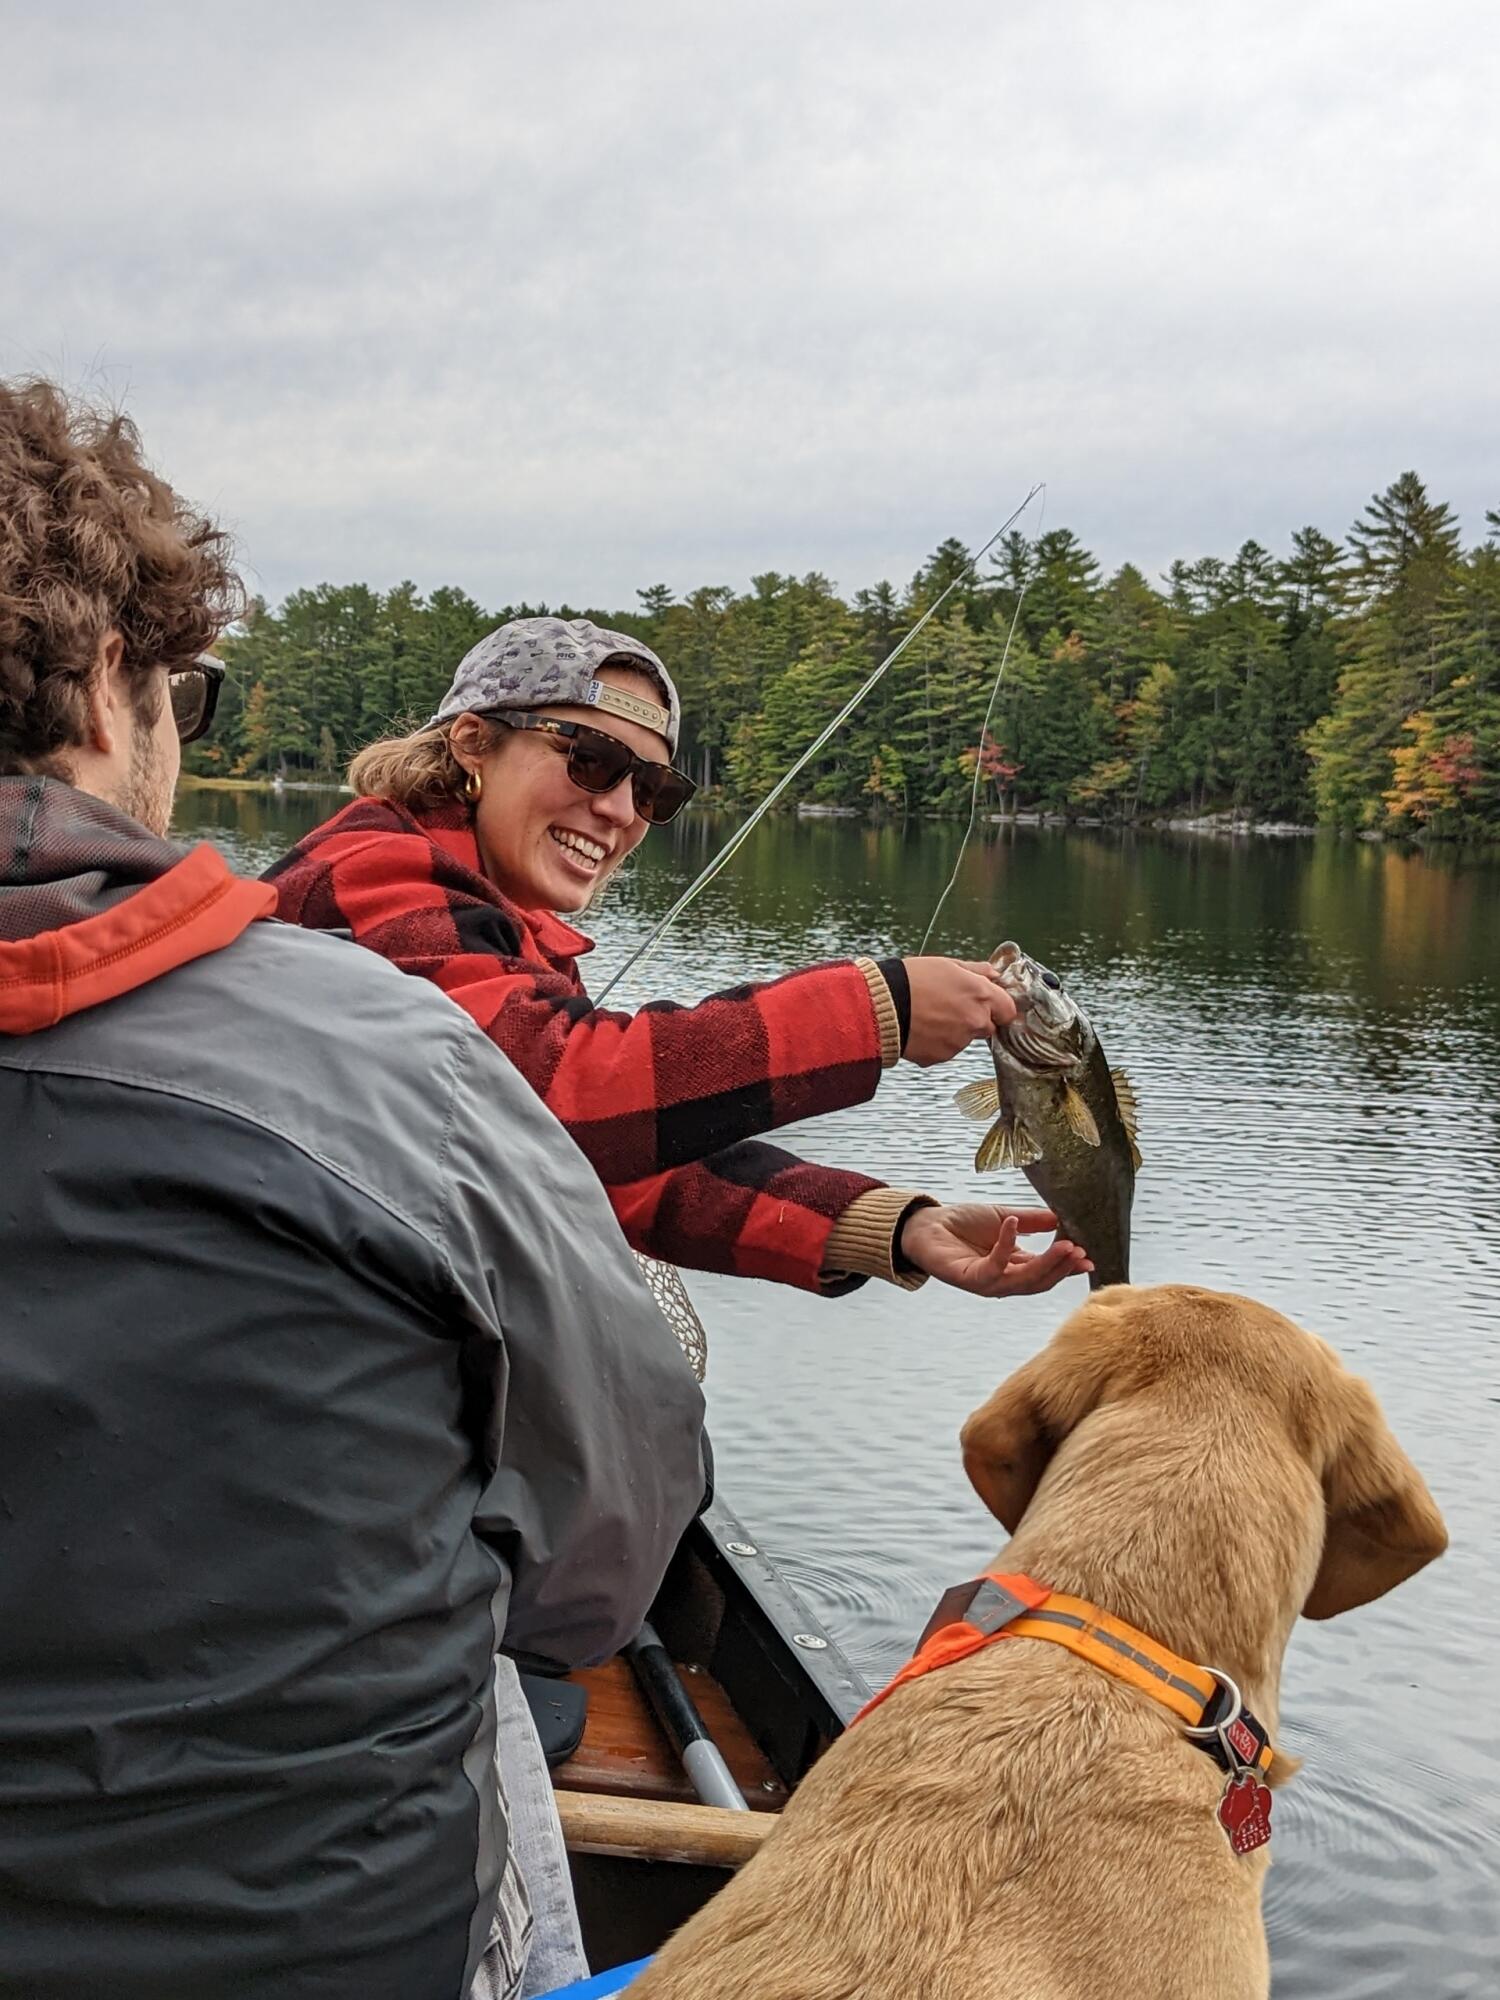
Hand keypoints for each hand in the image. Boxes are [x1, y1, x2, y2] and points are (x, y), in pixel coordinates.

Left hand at [899, 1203, 1093, 1297]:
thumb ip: (1032, 1220)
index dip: (1067, 1266)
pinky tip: (1012, 1224)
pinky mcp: (970, 1278)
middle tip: (1079, 1251)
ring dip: (1046, 1264)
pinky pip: (994, 1266)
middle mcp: (1003, 1279)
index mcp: (1013, 1267)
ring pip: (1023, 1280)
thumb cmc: (961, 1223)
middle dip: (1062, 1267)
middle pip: (1039, 1281)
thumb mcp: (1004, 1217)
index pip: (1046, 1272)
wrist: (926, 1224)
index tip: (1088, 1257)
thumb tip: (1060, 1218)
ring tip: (1064, 1244)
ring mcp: (987, 1282)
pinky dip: (1006, 1245)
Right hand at [901, 957, 1016, 1066]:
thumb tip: (992, 974)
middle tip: (950, 1008)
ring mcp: (960, 1041)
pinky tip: (921, 1029)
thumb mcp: (946, 964)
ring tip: (929, 1016)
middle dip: (975, 1019)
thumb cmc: (911, 980)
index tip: (988, 1004)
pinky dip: (937, 1043)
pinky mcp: (942, 1056)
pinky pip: (945, 1050)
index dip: (999, 1007)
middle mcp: (975, 1021)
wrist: (882, 1005)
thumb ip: (975, 971)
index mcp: (981, 995)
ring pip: (965, 1039)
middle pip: (988, 1027)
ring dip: (954, 1031)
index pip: (1008, 1010)